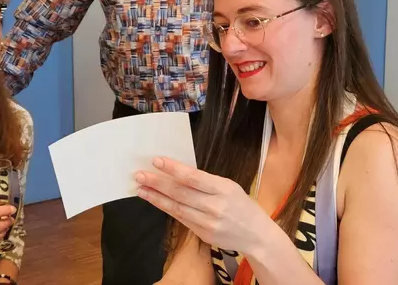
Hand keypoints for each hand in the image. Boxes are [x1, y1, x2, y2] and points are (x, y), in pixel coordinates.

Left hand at [135, 157, 269, 253]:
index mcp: (223, 188)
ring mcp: (208, 222)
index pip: (193, 177)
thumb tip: (178, 172)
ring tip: (141, 189)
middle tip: (140, 175)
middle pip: (180, 192)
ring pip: (177, 207)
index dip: (173, 169)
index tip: (156, 161)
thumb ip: (206, 181)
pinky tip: (156, 201)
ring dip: (156, 197)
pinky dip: (167, 209)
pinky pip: (181, 219)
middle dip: (157, 183)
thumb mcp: (230, 187)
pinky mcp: (204, 234)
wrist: (257, 235)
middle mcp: (215, 206)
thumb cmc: (242, 206)